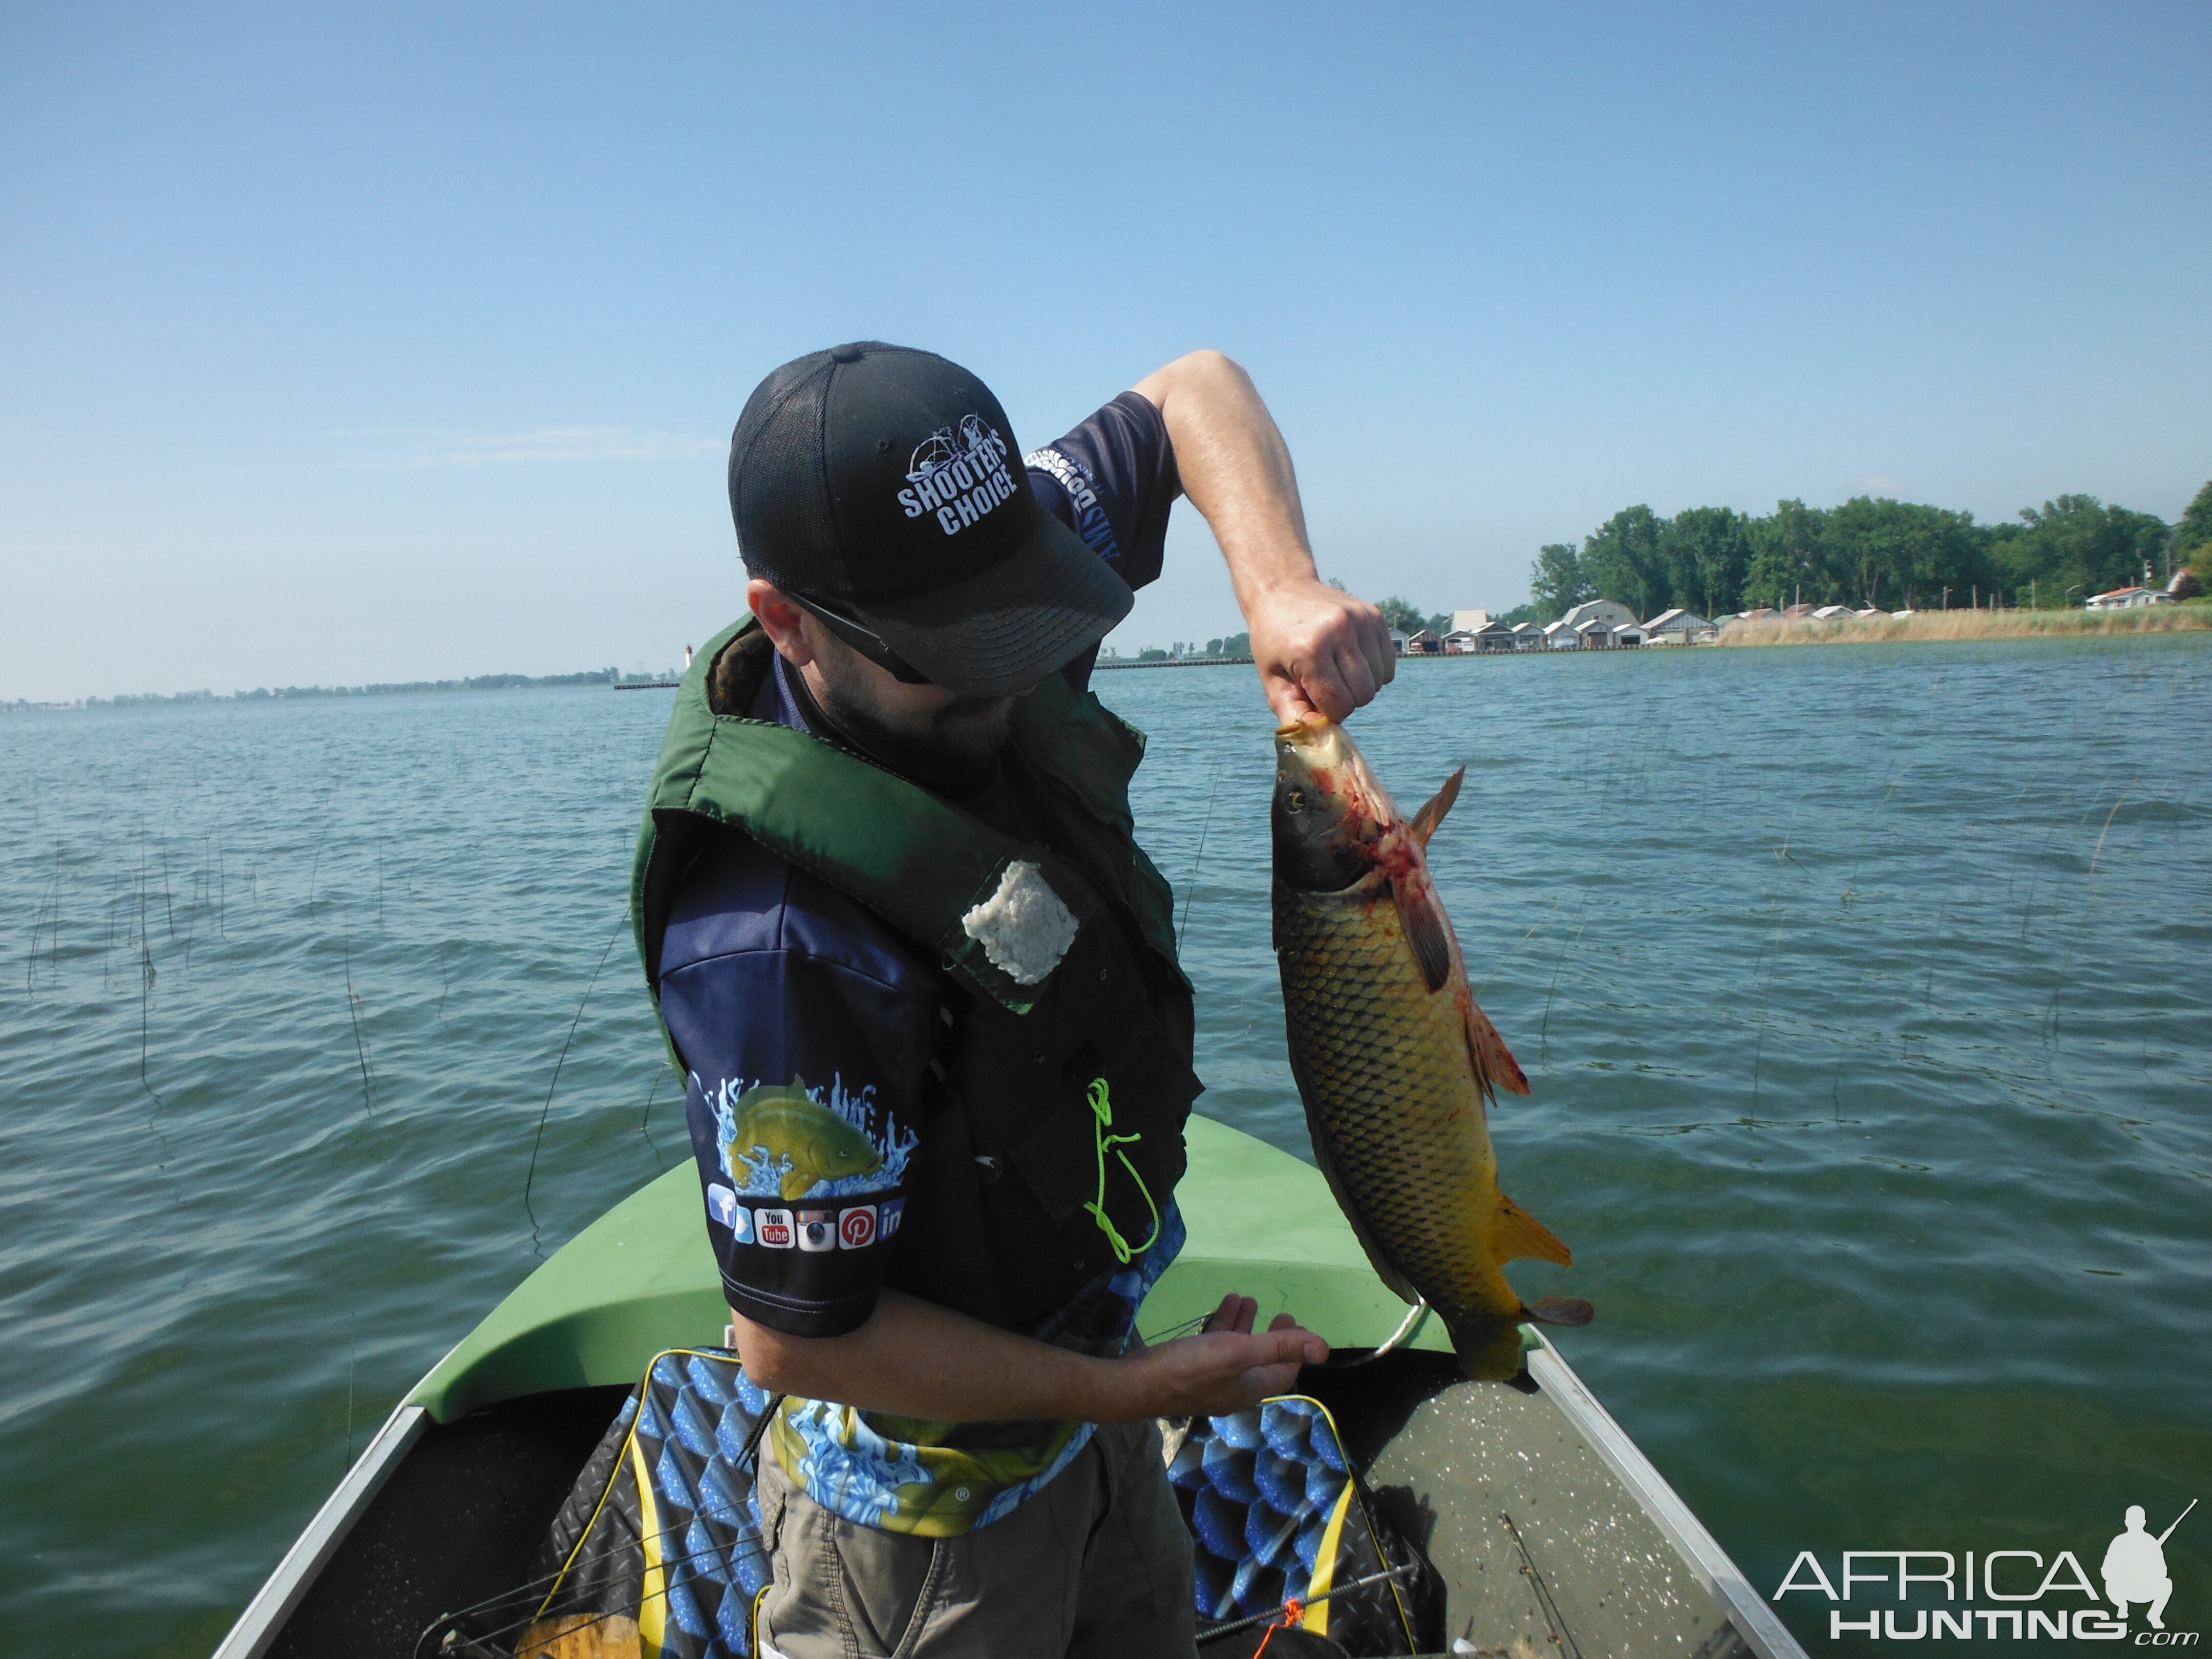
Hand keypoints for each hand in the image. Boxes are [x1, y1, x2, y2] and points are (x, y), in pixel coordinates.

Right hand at [1117, 1294, 1328, 1418]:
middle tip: (1278, 1314)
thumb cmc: (1190, 1368)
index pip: (1284, 1372)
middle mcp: (1233, 1388)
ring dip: (1244, 1326)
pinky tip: (1220, 1308)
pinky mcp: (1189, 1370)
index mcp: (1250, 1388)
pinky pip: (1213, 1347)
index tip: (1296, 1324)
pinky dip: (1221, 1328)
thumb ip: (1280, 1347)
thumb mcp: (1239, 1352)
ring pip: (1235, 1351)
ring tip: (1246, 1299)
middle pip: (1261, 1361)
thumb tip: (1325, 1349)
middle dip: (1271, 1336)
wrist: (1137, 1384)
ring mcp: (1210, 1381)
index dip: (1296, 1350)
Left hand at [1246, 580, 1395, 725]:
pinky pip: (1388, 665)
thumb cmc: (1274, 640)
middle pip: (1363, 695)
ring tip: (1336, 672)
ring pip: (1379, 682)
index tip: (1314, 700)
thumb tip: (1319, 740)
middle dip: (1346, 701)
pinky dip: (1374, 672)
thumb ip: (1293, 713)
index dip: (1328, 713)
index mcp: (1310, 650)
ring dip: (1360, 687)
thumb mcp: (1272, 679)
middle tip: (1326, 687)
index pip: (1339, 705)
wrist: (1282, 589)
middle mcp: (1339, 631)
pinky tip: (1351, 660)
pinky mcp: (1374, 616)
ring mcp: (1360, 620)